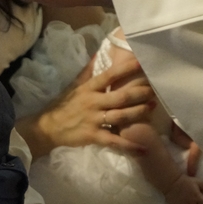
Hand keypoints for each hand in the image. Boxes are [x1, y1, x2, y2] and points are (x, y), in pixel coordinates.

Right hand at [20, 54, 155, 157]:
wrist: (47, 128)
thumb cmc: (63, 106)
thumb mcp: (73, 86)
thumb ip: (87, 72)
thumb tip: (97, 55)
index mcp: (89, 88)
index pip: (109, 75)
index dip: (126, 69)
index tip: (141, 63)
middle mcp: (93, 102)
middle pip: (121, 96)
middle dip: (140, 93)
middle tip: (155, 90)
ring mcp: (94, 120)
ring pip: (121, 116)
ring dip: (138, 113)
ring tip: (152, 108)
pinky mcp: (93, 136)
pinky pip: (114, 141)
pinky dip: (129, 146)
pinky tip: (143, 148)